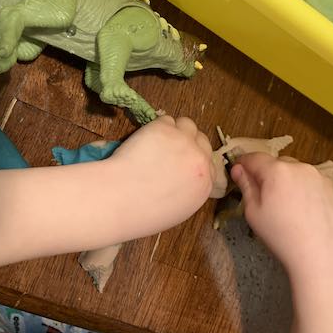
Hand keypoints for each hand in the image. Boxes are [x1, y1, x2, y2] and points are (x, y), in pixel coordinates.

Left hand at [110, 116, 213, 235]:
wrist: (122, 198)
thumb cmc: (142, 213)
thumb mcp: (177, 211)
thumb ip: (188, 191)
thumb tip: (181, 180)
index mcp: (205, 185)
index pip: (210, 164)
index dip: (195, 159)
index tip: (182, 162)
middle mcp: (200, 160)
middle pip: (202, 141)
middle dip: (189, 143)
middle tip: (170, 150)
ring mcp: (184, 141)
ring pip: (188, 125)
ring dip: (176, 130)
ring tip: (159, 140)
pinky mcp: (164, 128)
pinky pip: (165, 120)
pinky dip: (156, 126)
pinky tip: (145, 138)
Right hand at [231, 153, 332, 283]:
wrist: (323, 256)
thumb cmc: (282, 236)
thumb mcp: (254, 213)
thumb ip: (246, 186)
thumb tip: (238, 169)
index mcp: (277, 171)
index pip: (255, 158)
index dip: (243, 163)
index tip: (238, 171)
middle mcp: (300, 167)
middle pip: (277, 163)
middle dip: (267, 174)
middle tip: (262, 195)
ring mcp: (319, 177)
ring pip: (295, 172)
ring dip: (286, 181)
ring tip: (285, 206)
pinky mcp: (332, 190)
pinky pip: (311, 183)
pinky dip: (303, 190)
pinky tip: (303, 212)